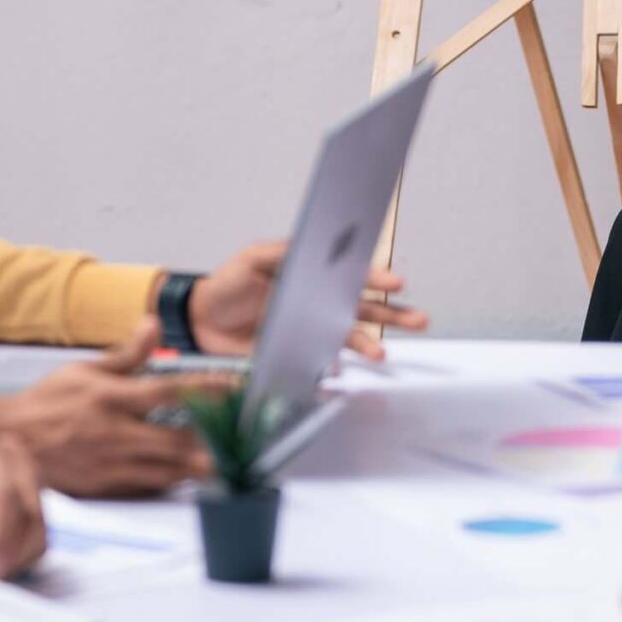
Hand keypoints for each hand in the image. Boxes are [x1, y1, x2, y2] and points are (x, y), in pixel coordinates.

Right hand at [0, 319, 220, 497]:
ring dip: (201, 467)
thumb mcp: (84, 369)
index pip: (171, 392)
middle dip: (216, 441)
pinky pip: (148, 488)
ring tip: (233, 462)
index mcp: (112, 398)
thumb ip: (126, 353)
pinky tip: (196, 478)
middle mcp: (115, 433)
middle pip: (177, 440)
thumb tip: (153, 325)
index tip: (240, 388)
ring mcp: (111, 465)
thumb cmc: (47, 403)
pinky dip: (174, 483)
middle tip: (247, 437)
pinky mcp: (106, 489)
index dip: (209, 389)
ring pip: (167, 471)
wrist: (7, 443)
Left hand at [186, 240, 429, 361]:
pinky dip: (332, 367)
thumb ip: (281, 253)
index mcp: (313, 274)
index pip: (351, 275)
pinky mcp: (295, 354)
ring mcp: (309, 329)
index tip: (396, 282)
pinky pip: (321, 361)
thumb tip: (316, 249)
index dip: (374, 278)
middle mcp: (318, 302)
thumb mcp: (253, 258)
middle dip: (393, 313)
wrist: (200, 320)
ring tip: (383, 354)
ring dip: (368, 344)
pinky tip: (338, 372)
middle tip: (422, 320)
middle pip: (362, 308)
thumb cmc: (228, 282)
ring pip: (348, 336)